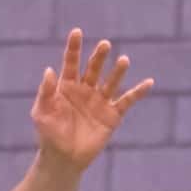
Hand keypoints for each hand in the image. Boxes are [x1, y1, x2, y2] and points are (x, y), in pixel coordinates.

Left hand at [31, 28, 153, 170]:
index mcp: (67, 85)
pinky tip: (149, 82)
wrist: (63, 159)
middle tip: (105, 44)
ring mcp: (100, 102)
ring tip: (123, 60)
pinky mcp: (112, 116)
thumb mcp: (41, 112)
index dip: (74, 47)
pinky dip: (138, 92)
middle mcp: (85, 89)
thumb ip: (45, 92)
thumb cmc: (49, 135)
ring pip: (111, 82)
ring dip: (117, 71)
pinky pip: (127, 101)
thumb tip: (49, 70)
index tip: (77, 32)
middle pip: (94, 68)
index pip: (71, 62)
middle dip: (99, 56)